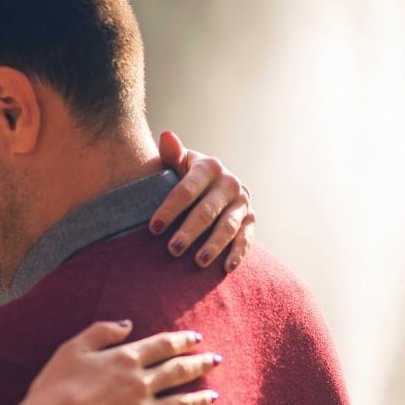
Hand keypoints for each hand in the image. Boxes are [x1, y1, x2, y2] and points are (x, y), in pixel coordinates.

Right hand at [0, 320, 218, 404]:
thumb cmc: (54, 388)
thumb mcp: (71, 349)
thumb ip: (101, 332)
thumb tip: (128, 325)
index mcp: (125, 359)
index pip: (163, 346)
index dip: (183, 341)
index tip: (197, 339)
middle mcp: (140, 384)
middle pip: (179, 371)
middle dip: (200, 364)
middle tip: (216, 360)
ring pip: (182, 403)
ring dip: (201, 397)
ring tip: (214, 395)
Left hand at [150, 130, 256, 271]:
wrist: (212, 183)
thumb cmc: (185, 175)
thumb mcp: (178, 162)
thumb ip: (172, 153)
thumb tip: (166, 136)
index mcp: (209, 167)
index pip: (187, 190)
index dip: (170, 209)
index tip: (153, 228)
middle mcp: (230, 183)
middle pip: (207, 210)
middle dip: (189, 231)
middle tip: (172, 250)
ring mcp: (243, 202)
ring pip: (227, 226)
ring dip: (214, 245)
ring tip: (198, 262)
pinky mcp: (251, 219)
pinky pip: (246, 238)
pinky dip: (238, 253)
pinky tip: (226, 268)